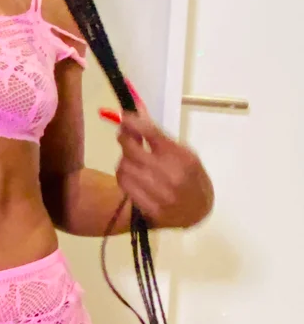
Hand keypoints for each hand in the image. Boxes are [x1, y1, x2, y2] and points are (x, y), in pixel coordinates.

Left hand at [115, 108, 213, 229]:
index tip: (123, 117)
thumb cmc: (192, 177)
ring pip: (125, 167)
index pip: (152, 133)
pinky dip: (123, 176)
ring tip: (131, 160)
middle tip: (124, 136)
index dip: (133, 122)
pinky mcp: (150, 208)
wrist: (200, 212)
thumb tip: (137, 111)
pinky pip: (124, 185)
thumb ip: (159, 135)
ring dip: (124, 160)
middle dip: (125, 139)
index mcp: (182, 157)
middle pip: (133, 150)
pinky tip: (131, 175)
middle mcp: (171, 174)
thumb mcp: (183, 153)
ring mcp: (160, 194)